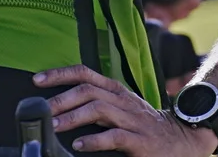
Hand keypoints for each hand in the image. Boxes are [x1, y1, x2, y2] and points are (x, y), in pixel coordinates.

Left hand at [34, 65, 217, 155]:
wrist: (181, 140)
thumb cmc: (143, 126)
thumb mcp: (121, 108)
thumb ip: (97, 104)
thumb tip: (61, 106)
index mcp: (115, 90)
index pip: (85, 73)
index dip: (60, 74)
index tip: (37, 79)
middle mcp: (122, 100)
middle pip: (88, 90)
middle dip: (62, 98)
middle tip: (42, 109)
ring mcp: (131, 119)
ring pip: (99, 109)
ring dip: (74, 117)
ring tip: (55, 125)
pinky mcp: (139, 140)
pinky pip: (115, 136)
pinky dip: (95, 140)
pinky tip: (80, 145)